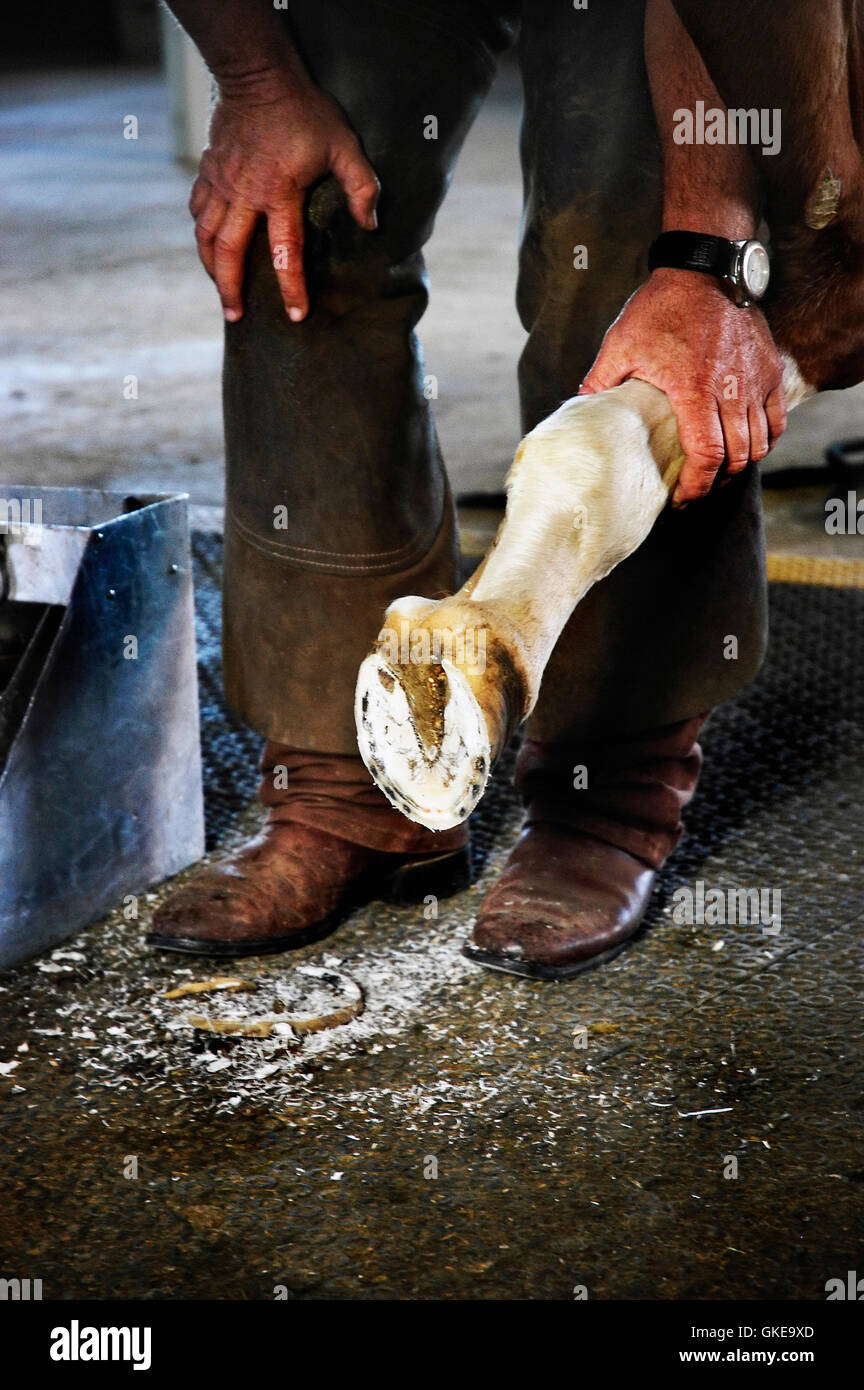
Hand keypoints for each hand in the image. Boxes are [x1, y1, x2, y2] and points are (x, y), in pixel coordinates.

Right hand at [189, 74, 379, 321]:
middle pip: (229, 254)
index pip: (285, 252)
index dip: (291, 287)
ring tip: (220, 291)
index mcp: (279, 194)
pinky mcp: (209, 172)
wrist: (258, 75)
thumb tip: (371, 225)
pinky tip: (208, 247)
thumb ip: (362, 187)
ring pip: (206, 236)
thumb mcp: (344, 146)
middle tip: (235, 317)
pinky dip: (201, 234)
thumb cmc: (306, 111)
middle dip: (230, 290)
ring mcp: (221, 183)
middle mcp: (244, 194)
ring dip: (211, 269)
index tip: (295, 314)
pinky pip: (198, 211)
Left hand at [580, 268, 786, 502]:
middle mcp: (732, 389)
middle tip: (695, 488)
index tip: (682, 497)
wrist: (705, 269)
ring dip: (739, 464)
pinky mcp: (770, 369)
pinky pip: (776, 420)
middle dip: (716, 482)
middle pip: (736, 457)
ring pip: (759, 443)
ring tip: (717, 471)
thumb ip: (599, 381)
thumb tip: (581, 409)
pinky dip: (763, 440)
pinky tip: (743, 445)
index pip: (707, 456)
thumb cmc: (661, 306)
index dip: (697, 485)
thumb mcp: (620, 343)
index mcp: (695, 389)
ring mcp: (756, 380)